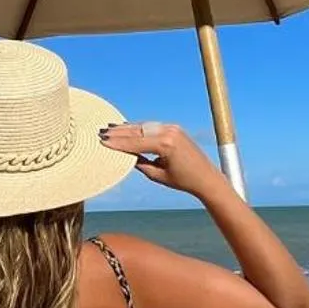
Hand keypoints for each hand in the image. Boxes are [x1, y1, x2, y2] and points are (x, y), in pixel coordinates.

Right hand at [99, 121, 221, 196]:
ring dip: (127, 128)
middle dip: (120, 132)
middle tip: (102, 132)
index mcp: (166, 144)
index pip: (136, 142)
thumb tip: (127, 156)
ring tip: (111, 128)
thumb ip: (141, 164)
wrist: (206, 177)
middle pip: (138, 130)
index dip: (118, 143)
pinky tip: (128, 128)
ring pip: (144, 126)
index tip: (103, 141)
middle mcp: (169, 132)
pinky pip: (152, 127)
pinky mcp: (174, 128)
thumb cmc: (183, 180)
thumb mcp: (158, 176)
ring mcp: (172, 128)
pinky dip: (139, 128)